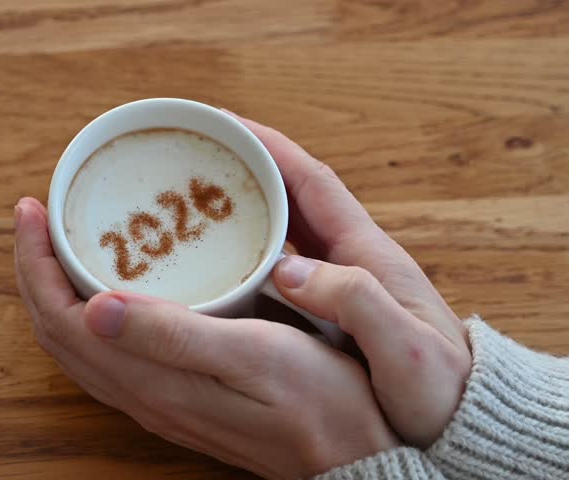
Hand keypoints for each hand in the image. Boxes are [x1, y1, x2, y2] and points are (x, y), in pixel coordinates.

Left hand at [14, 197, 398, 478]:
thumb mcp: (252, 356)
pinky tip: (105, 291)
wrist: (351, 458)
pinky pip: (104, 354)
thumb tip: (95, 306)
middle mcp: (141, 394)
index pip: (61, 319)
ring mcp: (155, 400)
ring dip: (55, 292)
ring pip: (76, 346)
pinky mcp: (174, 398)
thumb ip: (172, 335)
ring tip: (58, 246)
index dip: (35, 263)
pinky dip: (86, 314)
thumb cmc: (317, 402)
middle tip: (37, 217)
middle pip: (57, 331)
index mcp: (152, 380)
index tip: (32, 210)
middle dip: (35, 271)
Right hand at [226, 111, 471, 446]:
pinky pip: (274, 266)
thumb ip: (356, 302)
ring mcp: (336, 282)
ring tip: (191, 202)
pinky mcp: (324, 310)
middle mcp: (349, 258)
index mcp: (367, 253)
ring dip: (240, 209)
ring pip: (278, 230)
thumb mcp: (404, 347)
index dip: (271, 147)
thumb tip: (289, 271)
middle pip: (289, 196)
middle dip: (245, 169)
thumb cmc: (437, 387)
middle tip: (197, 158)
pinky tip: (215, 262)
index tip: (229, 123)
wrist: (456, 423)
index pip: (312, 182)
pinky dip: (245, 253)